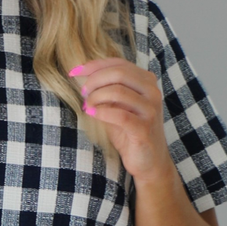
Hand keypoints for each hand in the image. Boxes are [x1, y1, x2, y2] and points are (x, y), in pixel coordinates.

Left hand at [69, 59, 173, 186]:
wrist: (149, 162)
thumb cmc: (130, 133)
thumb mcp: (117, 106)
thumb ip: (107, 90)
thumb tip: (82, 76)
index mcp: (146, 81)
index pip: (119, 63)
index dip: (94, 65)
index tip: (74, 71)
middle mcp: (152, 92)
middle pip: (119, 73)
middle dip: (95, 80)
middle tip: (83, 92)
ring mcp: (150, 110)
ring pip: (118, 91)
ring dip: (96, 97)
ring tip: (87, 106)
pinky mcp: (144, 129)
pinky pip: (120, 115)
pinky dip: (102, 112)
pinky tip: (92, 113)